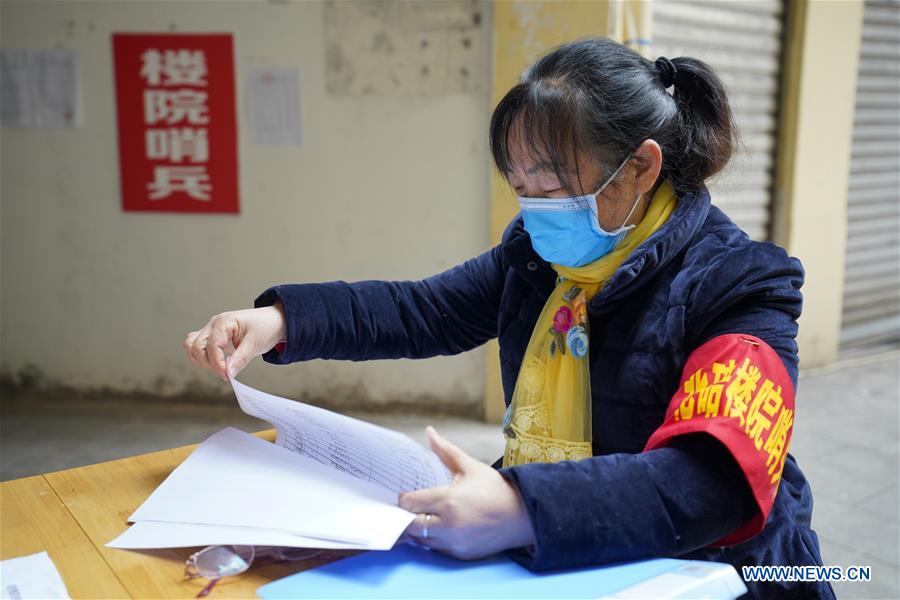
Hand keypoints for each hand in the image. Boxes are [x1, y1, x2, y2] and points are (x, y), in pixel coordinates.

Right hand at [183, 303, 286, 381]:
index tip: (227, 375)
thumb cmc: (266, 327)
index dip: (217, 363)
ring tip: (220, 367)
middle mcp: (214, 324)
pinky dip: (201, 357)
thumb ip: (240, 359)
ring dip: (202, 361)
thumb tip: (228, 373)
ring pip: (192, 346)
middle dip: (208, 363)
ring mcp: (211, 330)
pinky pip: (197, 346)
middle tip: (225, 372)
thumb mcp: (256, 343)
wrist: (274, 321)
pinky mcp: (213, 336)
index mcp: (224, 322)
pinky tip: (216, 363)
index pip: (211, 345)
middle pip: (196, 346)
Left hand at [397, 426, 535, 559]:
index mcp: (448, 500)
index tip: (408, 495)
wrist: (523, 515)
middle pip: (409, 526)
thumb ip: (445, 451)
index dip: (405, 498)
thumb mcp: (470, 466)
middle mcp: (448, 525)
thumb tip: (429, 432)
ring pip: (421, 540)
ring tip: (429, 516)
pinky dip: (435, 539)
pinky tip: (443, 527)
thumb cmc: (496, 488)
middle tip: (413, 508)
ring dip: (420, 529)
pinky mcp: (460, 555)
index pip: (409, 503)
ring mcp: (454, 543)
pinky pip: (436, 549)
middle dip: (407, 517)